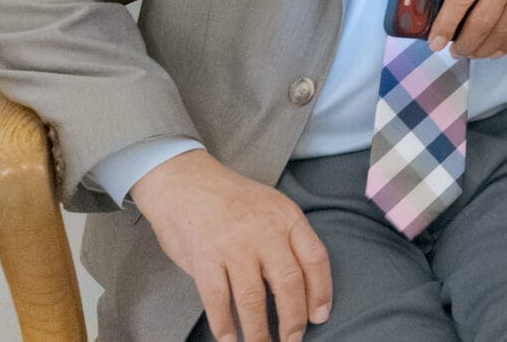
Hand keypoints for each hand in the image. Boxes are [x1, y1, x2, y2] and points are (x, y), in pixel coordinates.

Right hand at [134, 149, 331, 341]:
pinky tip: (230, 339)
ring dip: (258, 331)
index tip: (320, 316)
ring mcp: (234, 245)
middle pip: (289, 283)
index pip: (315, 259)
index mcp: (287, 217)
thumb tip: (302, 286)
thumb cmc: (232, 200)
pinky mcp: (204, 258)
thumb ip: (286, 240)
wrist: (185, 181)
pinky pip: (218, 300)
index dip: (321, 292)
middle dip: (294, 320)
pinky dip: (225, 325)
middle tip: (293, 340)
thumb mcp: (271, 208)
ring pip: (253, 299)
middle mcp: (265, 231)